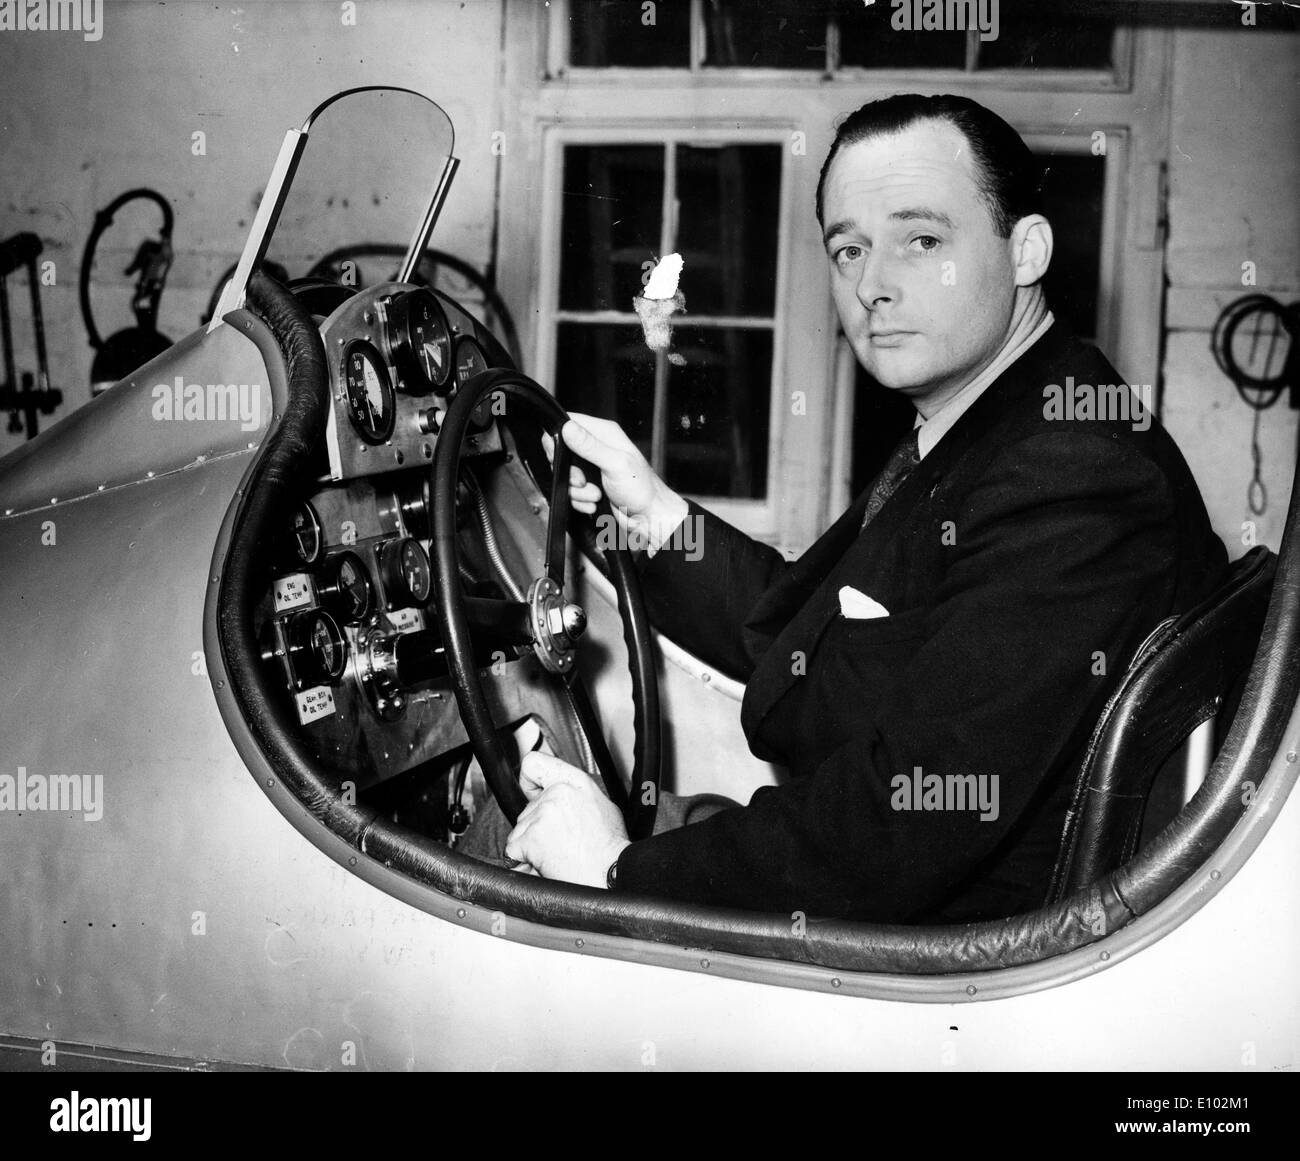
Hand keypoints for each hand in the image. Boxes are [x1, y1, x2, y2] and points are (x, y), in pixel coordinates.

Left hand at [504, 751, 629, 888]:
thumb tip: (561, 796)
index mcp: (575, 782)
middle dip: (537, 825)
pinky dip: (524, 858)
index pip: (533, 763)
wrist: (611, 873)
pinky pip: (513, 848)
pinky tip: (546, 861)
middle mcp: (557, 793)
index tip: (530, 792)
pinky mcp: (530, 837)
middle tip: (560, 839)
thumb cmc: (610, 848)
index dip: (528, 779)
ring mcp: (542, 814)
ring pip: (520, 829)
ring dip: (532, 843)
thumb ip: (575, 795)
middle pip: (528, 807)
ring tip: (558, 852)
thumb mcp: (602, 806)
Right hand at [544, 414, 688, 552]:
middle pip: (562, 452)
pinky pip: (571, 491)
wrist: (648, 517)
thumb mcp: (615, 464)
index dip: (559, 438)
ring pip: (565, 475)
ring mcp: (593, 467)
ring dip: (577, 491)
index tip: (562, 456)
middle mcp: (597, 447)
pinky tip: (594, 502)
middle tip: (583, 480)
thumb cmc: (642, 489)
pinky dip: (580, 500)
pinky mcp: (590, 484)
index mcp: (604, 433)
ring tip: (596, 494)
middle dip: (568, 472)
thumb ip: (590, 446)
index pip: (569, 422)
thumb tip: (567, 427)